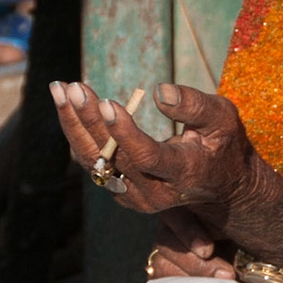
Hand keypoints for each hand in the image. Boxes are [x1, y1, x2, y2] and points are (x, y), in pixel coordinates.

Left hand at [50, 80, 282, 265]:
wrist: (220, 185)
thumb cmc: (222, 144)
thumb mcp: (222, 118)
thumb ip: (194, 105)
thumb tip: (159, 91)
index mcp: (183, 173)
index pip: (147, 158)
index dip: (125, 133)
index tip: (108, 102)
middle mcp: (154, 192)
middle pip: (113, 157)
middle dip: (90, 120)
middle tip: (74, 87)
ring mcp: (133, 195)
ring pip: (94, 161)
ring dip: (74, 124)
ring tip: (60, 89)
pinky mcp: (118, 189)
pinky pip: (91, 160)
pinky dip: (76, 130)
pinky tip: (65, 101)